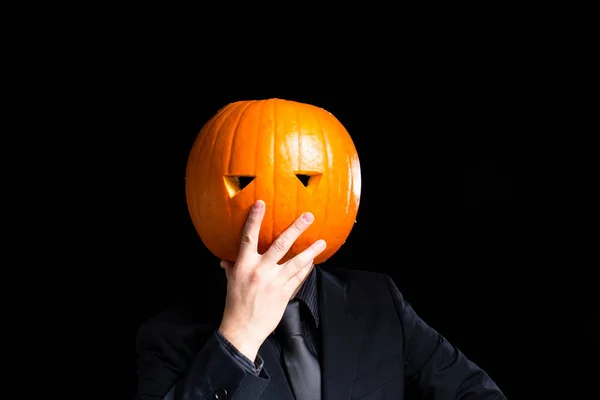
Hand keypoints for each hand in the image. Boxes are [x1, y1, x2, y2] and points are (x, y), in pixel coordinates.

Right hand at [217, 199, 326, 360]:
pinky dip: (306, 268)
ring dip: (311, 251)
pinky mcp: (285, 293)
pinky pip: (299, 277)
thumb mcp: (231, 281)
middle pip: (281, 245)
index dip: (255, 219)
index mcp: (244, 265)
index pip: (249, 237)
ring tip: (322, 242)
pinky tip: (313, 262)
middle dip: (296, 229)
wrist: (243, 329)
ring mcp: (274, 282)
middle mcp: (260, 271)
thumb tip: (227, 258)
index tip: (261, 203)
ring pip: (297, 261)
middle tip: (308, 217)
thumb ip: (232, 266)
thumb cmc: (235, 303)